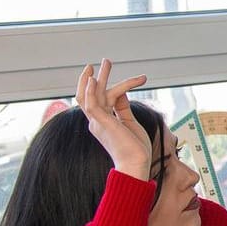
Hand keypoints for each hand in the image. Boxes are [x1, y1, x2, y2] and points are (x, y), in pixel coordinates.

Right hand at [76, 60, 152, 179]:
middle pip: (91, 94)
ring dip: (97, 77)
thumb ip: (123, 108)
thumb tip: (122, 94)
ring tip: (104, 62)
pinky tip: (95, 78)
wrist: (137, 164)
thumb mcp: (130, 123)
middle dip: (98, 76)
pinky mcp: (102, 123)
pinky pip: (91, 104)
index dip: (106, 86)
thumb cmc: (135, 149)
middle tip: (106, 61)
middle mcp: (96, 121)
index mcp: (102, 122)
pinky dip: (90, 90)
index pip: (100, 100)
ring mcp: (97, 122)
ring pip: (90, 95)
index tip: (118, 75)